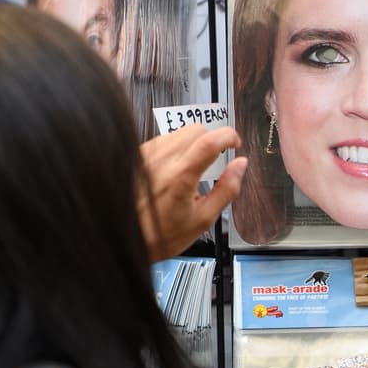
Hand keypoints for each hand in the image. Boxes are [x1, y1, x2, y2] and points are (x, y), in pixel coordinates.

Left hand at [138, 125, 246, 260]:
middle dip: (213, 139)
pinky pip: (164, 139)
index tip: (236, 143)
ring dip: (195, 142)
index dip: (228, 136)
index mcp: (180, 177)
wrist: (126, 238)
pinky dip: (177, 148)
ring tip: (195, 167)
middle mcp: (161, 161)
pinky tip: (177, 168)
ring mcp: (147, 155)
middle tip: (217, 158)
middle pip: (196, 130)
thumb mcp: (203, 219)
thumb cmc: (162, 235)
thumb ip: (227, 190)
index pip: (209, 141)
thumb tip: (241, 165)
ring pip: (180, 132)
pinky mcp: (138, 155)